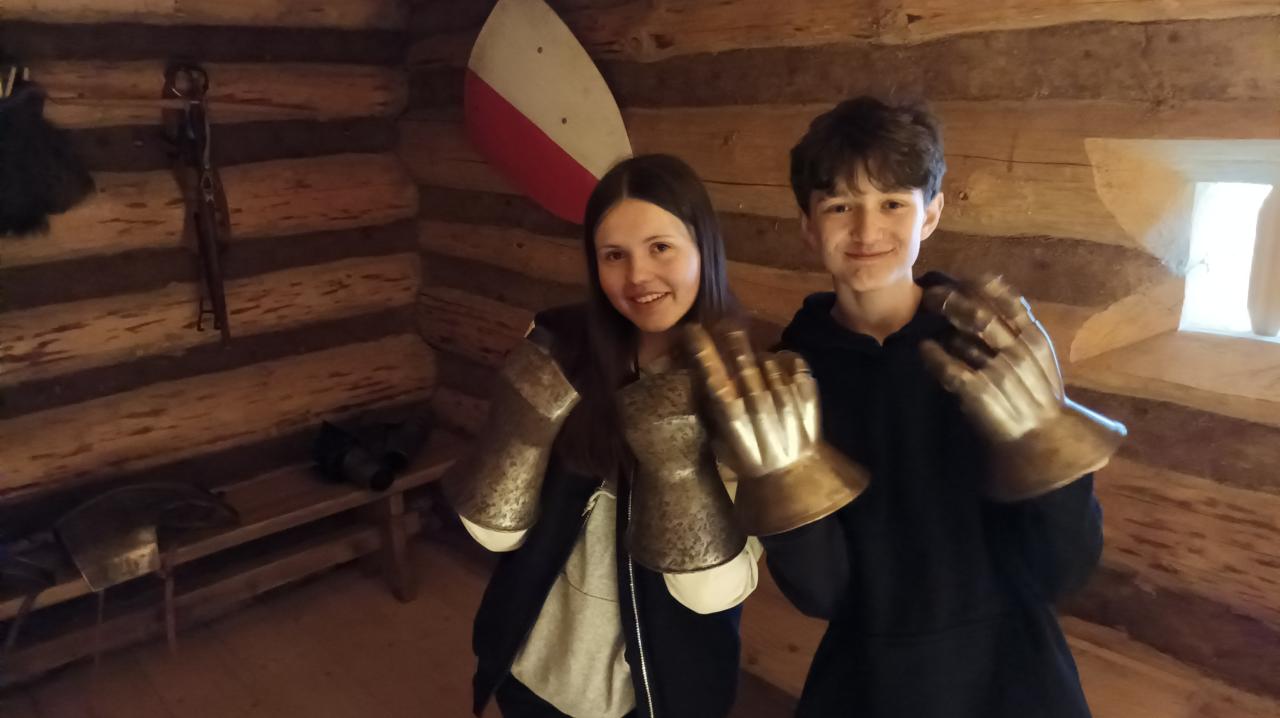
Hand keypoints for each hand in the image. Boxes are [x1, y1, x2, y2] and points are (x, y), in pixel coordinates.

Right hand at [685, 323, 866, 534]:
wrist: (792, 474)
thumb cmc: (749, 458)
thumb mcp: (722, 440)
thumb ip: (712, 409)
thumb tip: (700, 376)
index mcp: (733, 418)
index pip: (713, 376)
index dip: (702, 349)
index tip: (693, 330)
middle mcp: (759, 405)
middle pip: (744, 360)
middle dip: (733, 338)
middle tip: (727, 323)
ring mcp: (787, 398)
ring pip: (769, 359)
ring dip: (760, 355)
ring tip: (757, 363)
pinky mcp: (808, 396)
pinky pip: (795, 362)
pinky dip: (786, 358)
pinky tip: (780, 366)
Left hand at [921, 275, 1126, 499]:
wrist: (1042, 438)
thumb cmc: (1038, 394)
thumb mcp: (1039, 357)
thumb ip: (1020, 328)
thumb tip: (994, 290)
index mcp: (1035, 340)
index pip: (1010, 303)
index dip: (983, 287)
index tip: (963, 278)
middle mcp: (1018, 352)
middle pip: (979, 315)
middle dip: (951, 300)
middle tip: (929, 295)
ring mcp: (998, 372)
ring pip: (962, 338)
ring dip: (941, 326)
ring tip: (925, 319)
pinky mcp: (979, 392)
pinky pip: (949, 368)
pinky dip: (933, 356)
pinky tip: (924, 349)